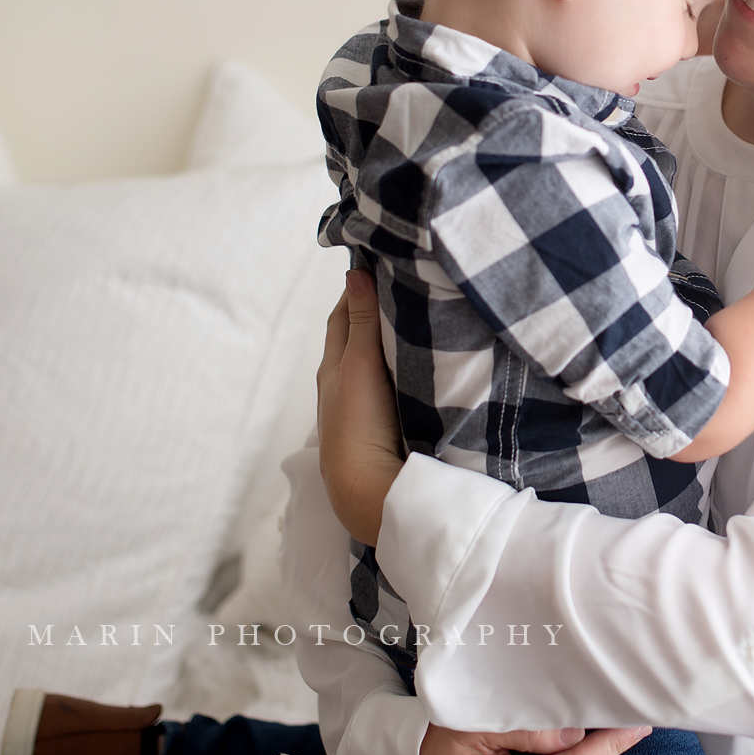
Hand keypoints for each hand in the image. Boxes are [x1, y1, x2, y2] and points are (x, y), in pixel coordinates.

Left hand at [317, 270, 406, 545]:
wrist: (369, 491)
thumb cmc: (358, 425)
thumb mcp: (360, 365)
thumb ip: (363, 321)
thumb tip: (355, 271)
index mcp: (333, 368)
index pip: (345, 317)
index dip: (360, 290)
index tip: (382, 263)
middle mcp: (343, 387)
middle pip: (356, 339)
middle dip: (373, 311)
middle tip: (402, 284)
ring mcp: (363, 410)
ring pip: (374, 364)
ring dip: (389, 342)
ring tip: (417, 320)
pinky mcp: (383, 428)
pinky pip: (390, 386)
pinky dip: (400, 368)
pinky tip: (420, 367)